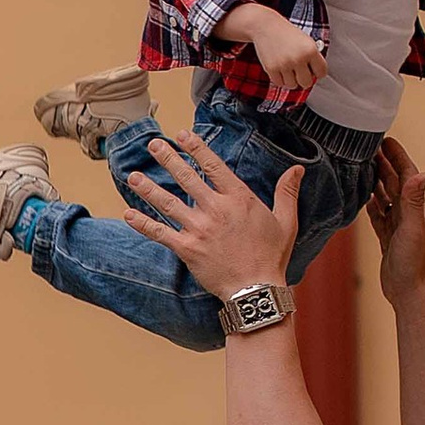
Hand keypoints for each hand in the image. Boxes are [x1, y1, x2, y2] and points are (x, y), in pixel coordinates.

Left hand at [124, 134, 300, 303]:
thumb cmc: (271, 256)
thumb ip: (287, 192)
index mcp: (239, 198)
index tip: (182, 135)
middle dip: (168, 158)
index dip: (196, 148)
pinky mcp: (187, 249)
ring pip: (168, 203)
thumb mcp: (286, 222)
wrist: (255, 290)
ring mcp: (199, 229)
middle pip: (186, 178)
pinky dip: (142, 223)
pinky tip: (128, 214)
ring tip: (133, 176)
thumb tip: (297, 169)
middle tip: (153, 144)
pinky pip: (160, 233)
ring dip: (148, 188)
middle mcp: (216, 209)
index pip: (213, 165)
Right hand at [234, 6, 327, 96]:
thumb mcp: (306, 41)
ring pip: (293, 85)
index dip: (317, 72)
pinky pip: (280, 83)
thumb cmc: (287, 33)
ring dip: (291, 80)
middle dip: (304, 79)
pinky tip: (280, 69)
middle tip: (300, 72)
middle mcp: (299, 58)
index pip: (321, 73)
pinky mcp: (272, 69)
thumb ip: (313, 58)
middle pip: (307, 83)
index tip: (313, 70)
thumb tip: (315, 76)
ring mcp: (285, 64)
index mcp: (311, 50)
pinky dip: (280, 79)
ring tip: (289, 69)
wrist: (266, 26)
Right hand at [366, 137, 424, 306]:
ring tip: (362, 165)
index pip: (405, 173)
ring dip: (376, 179)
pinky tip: (364, 197)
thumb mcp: (412, 227)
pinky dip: (371, 203)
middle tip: (368, 146)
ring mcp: (397, 225)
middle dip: (383, 162)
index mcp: (413, 206)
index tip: (385, 138)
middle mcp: (406, 212)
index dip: (397, 155)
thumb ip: (415, 200)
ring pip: (385, 196)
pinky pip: (378, 214)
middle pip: (393, 181)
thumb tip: (422, 173)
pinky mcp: (387, 237)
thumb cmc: (414, 262)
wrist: (410, 291)